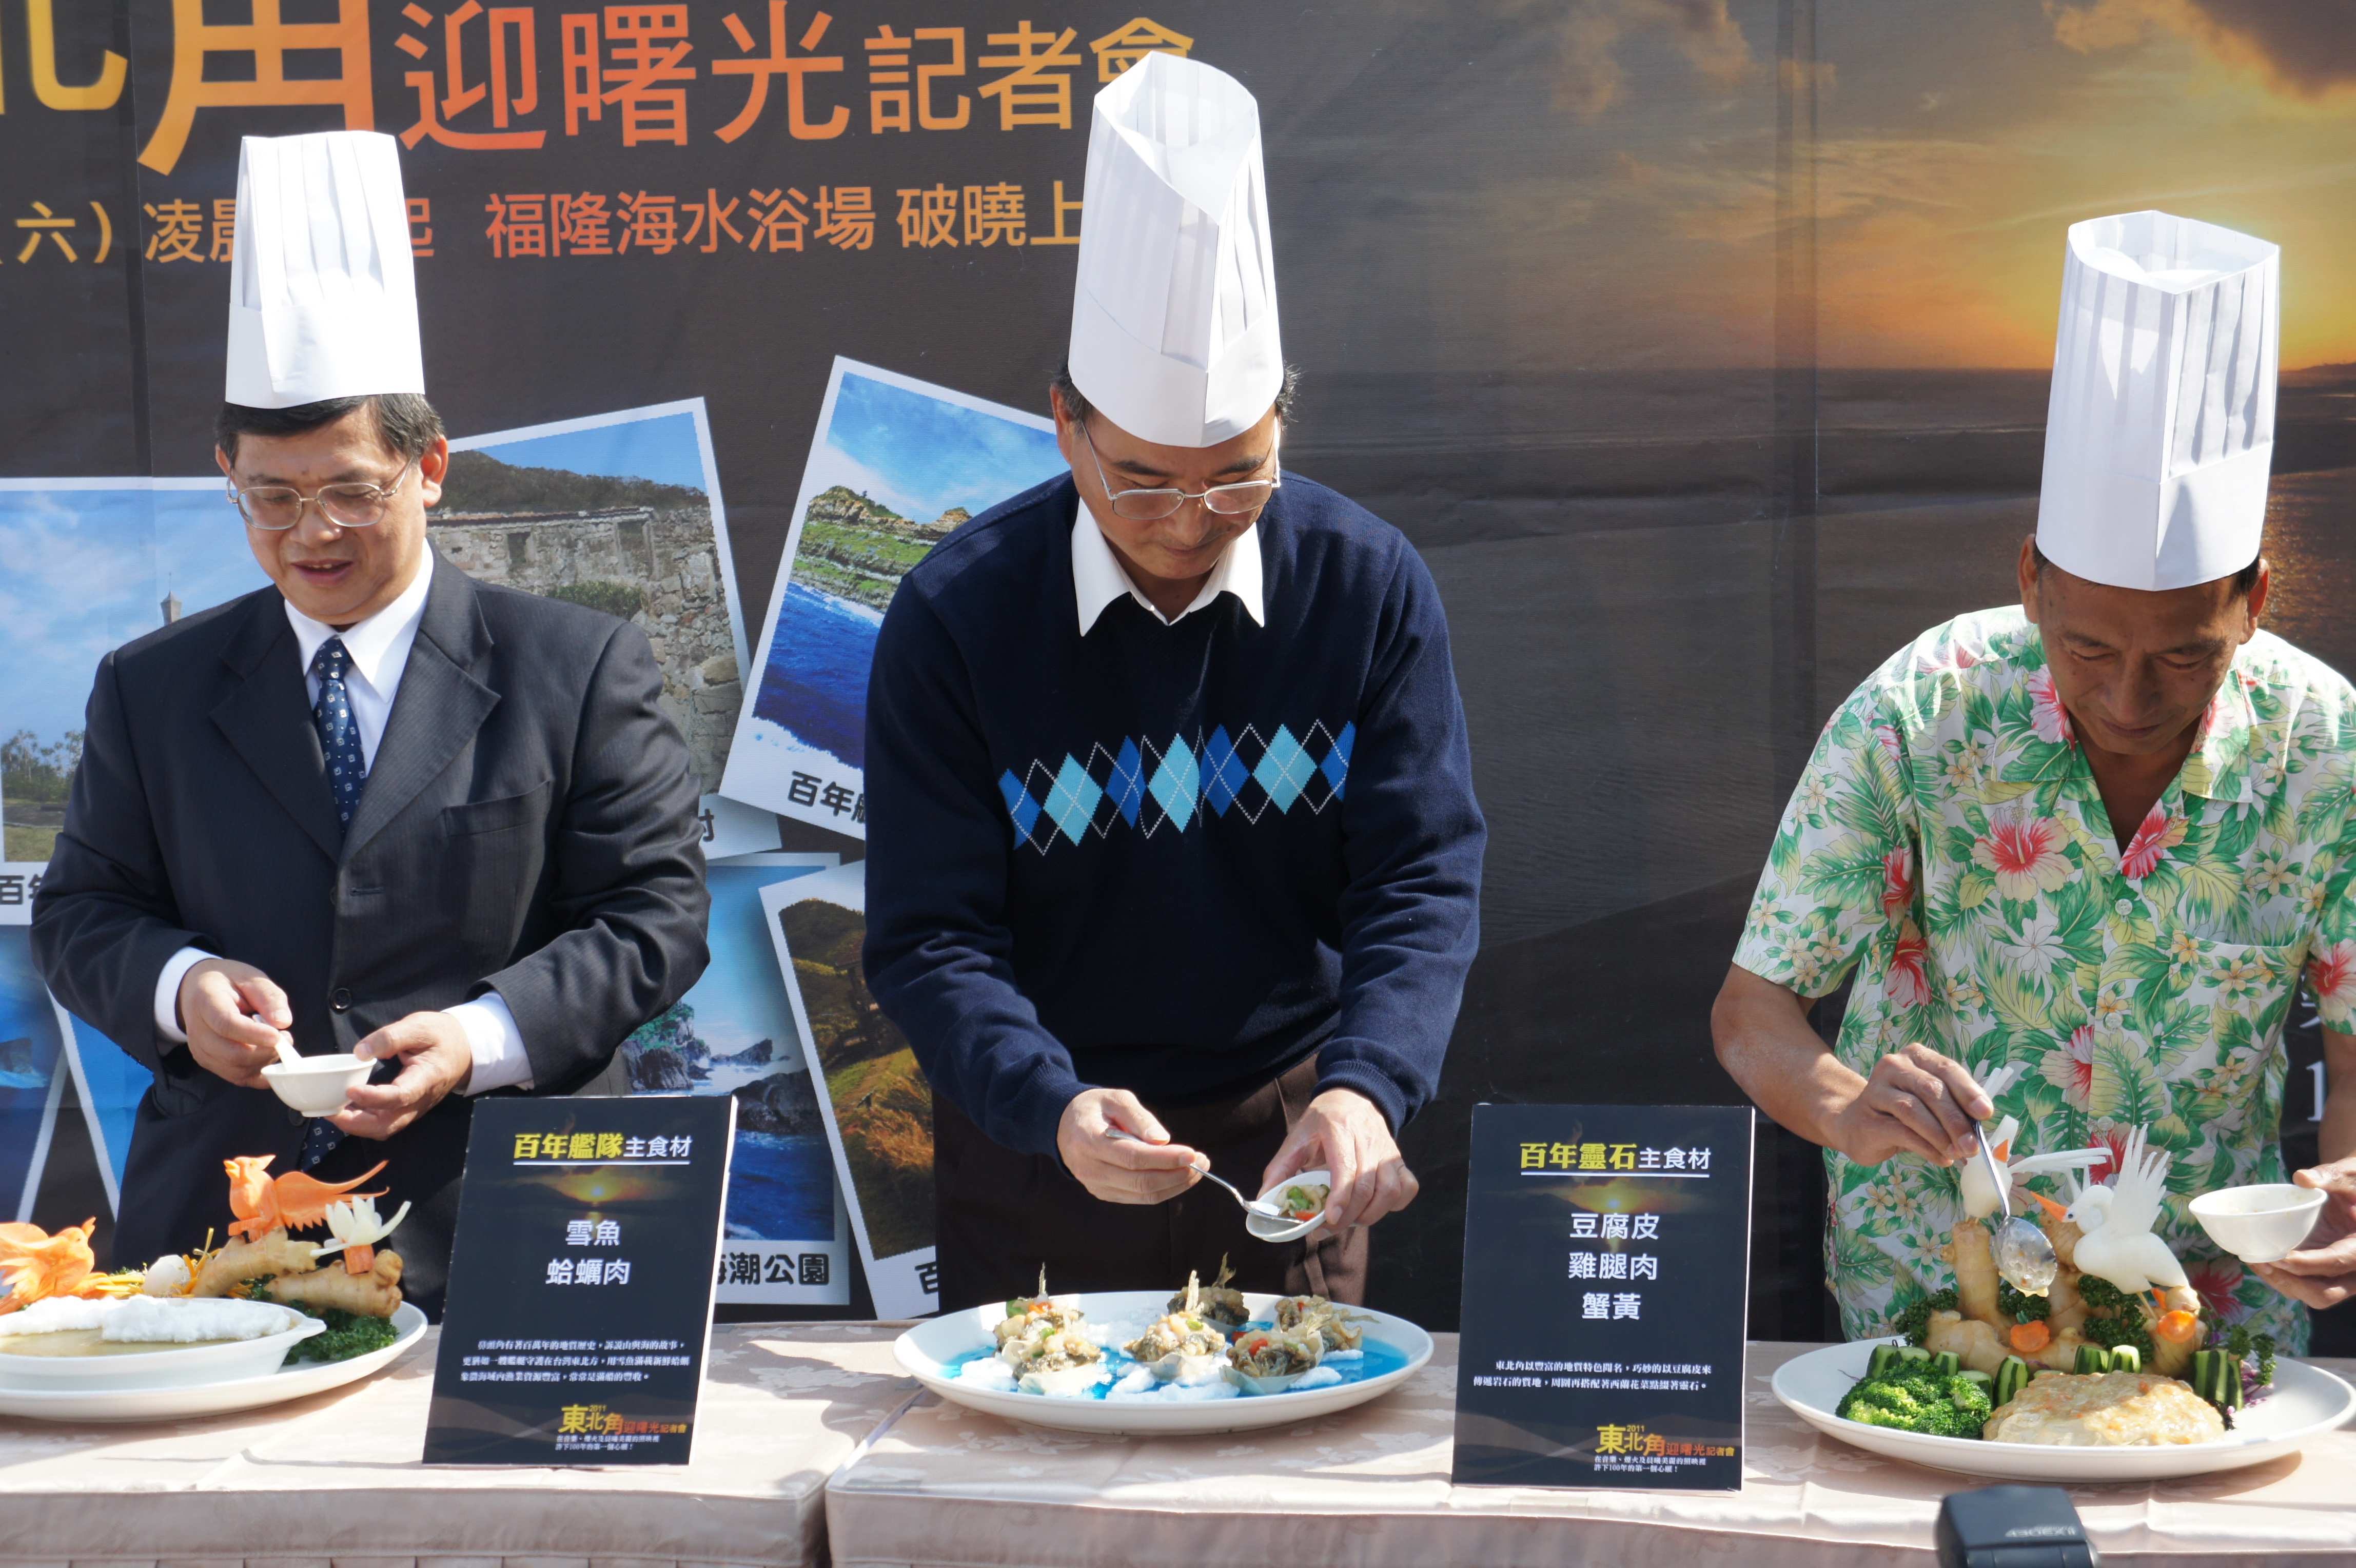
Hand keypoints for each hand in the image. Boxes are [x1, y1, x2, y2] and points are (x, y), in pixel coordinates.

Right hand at [178, 959, 292, 1088]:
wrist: (199, 991)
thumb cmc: (230, 983)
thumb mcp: (252, 978)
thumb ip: (269, 997)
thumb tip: (283, 1022)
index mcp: (206, 1002)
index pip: (226, 1024)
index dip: (254, 1034)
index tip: (279, 1035)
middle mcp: (198, 1031)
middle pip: (231, 1053)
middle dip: (265, 1052)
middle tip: (286, 1038)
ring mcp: (201, 1050)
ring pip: (235, 1070)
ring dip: (264, 1062)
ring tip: (277, 1044)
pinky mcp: (210, 1063)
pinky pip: (237, 1077)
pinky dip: (258, 1072)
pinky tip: (269, 1057)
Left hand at [333, 1011, 471, 1139]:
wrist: (464, 1050)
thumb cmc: (442, 1036)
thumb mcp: (419, 1026)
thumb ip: (389, 1037)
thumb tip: (359, 1052)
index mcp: (427, 1078)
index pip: (400, 1096)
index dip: (373, 1097)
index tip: (349, 1089)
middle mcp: (420, 1101)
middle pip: (388, 1125)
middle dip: (356, 1123)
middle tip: (330, 1111)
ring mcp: (414, 1108)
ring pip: (384, 1128)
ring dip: (356, 1125)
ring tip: (333, 1110)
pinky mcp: (407, 1109)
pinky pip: (384, 1123)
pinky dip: (362, 1120)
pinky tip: (347, 1107)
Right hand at [1056, 1088, 1203, 1204]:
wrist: (1065, 1126)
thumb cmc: (1095, 1108)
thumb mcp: (1115, 1098)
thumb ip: (1138, 1117)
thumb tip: (1163, 1141)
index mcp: (1089, 1141)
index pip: (1133, 1158)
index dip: (1165, 1159)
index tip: (1193, 1153)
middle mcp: (1090, 1169)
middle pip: (1140, 1182)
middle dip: (1177, 1174)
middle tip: (1203, 1161)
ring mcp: (1096, 1185)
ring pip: (1143, 1195)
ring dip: (1175, 1185)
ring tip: (1197, 1169)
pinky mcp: (1104, 1193)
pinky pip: (1138, 1197)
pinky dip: (1163, 1189)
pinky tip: (1178, 1176)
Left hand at [1260, 1087, 1418, 1232]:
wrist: (1354, 1096)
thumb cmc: (1322, 1120)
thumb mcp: (1297, 1136)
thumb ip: (1279, 1168)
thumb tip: (1264, 1199)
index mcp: (1340, 1129)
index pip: (1347, 1168)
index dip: (1341, 1198)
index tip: (1330, 1220)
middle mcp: (1368, 1139)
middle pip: (1368, 1186)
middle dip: (1349, 1215)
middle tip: (1330, 1226)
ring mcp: (1387, 1150)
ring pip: (1390, 1190)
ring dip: (1371, 1214)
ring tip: (1351, 1219)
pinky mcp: (1399, 1159)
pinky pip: (1408, 1187)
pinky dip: (1395, 1204)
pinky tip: (1375, 1207)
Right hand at [1826, 1042, 1991, 1167]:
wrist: (1855, 1124)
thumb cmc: (1901, 1113)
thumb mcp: (1930, 1103)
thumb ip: (1953, 1108)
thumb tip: (1979, 1129)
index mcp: (1916, 1057)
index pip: (1947, 1069)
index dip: (1968, 1091)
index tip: (1985, 1113)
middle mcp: (1893, 1066)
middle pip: (1931, 1090)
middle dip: (1956, 1120)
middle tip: (1973, 1146)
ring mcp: (1876, 1091)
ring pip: (1914, 1110)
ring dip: (1941, 1135)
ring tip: (1957, 1154)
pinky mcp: (1867, 1119)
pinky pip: (1901, 1132)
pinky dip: (1926, 1147)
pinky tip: (1941, 1158)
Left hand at [2252, 1158, 2355, 1309]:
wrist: (2354, 1193)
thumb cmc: (2352, 1184)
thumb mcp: (2347, 1176)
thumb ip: (2330, 1177)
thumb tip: (2302, 1178)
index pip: (2338, 1262)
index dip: (2308, 1263)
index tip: (2280, 1257)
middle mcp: (2353, 1270)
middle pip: (2324, 1293)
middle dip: (2291, 1282)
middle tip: (2261, 1263)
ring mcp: (2337, 1275)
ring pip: (2310, 1295)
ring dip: (2281, 1282)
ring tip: (2253, 1261)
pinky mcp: (2321, 1272)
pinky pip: (2303, 1285)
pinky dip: (2281, 1277)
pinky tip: (2258, 1260)